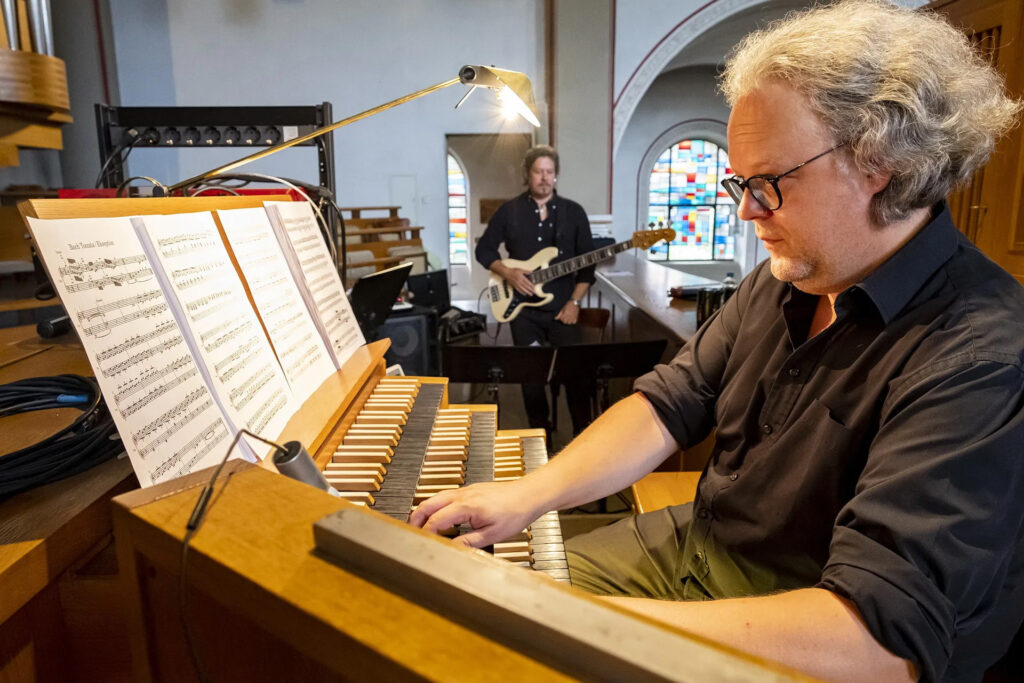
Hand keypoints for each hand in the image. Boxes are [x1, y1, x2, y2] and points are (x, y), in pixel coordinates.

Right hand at [408, 480, 538, 547]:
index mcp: (466, 506)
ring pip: (436, 497)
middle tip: (410, 532)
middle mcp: (463, 495)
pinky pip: (446, 496)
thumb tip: (451, 549)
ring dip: (425, 511)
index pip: (436, 520)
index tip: (422, 542)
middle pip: (429, 503)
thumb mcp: (492, 535)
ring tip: (420, 526)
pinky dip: (436, 506)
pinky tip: (439, 516)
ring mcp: (466, 490)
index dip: (426, 533)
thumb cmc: (515, 512)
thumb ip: (468, 543)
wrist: (529, 495)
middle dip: (416, 518)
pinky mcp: (470, 490)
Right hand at [503, 267, 535, 296]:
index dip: (531, 285)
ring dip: (527, 292)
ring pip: (522, 289)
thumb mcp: (520, 270)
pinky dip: (522, 292)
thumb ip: (526, 271)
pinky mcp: (514, 286)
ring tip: (530, 294)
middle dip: (530, 290)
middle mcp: (519, 282)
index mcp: (521, 277)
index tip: (534, 288)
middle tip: (534, 292)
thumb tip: (531, 272)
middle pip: (526, 287)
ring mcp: (516, 284)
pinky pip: (518, 290)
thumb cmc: (513, 271)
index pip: (527, 282)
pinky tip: (524, 294)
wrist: (507, 273)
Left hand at [555, 300, 578, 323]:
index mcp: (565, 315)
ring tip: (568, 318)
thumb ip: (559, 314)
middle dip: (563, 320)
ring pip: (569, 323)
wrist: (575, 302)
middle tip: (564, 317)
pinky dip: (572, 321)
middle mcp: (569, 317)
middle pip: (565, 322)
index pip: (561, 320)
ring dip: (568, 321)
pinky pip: (573, 322)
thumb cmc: (568, 305)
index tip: (561, 316)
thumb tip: (555, 318)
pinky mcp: (576, 318)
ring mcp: (573, 318)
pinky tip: (571, 319)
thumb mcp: (563, 309)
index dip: (560, 318)